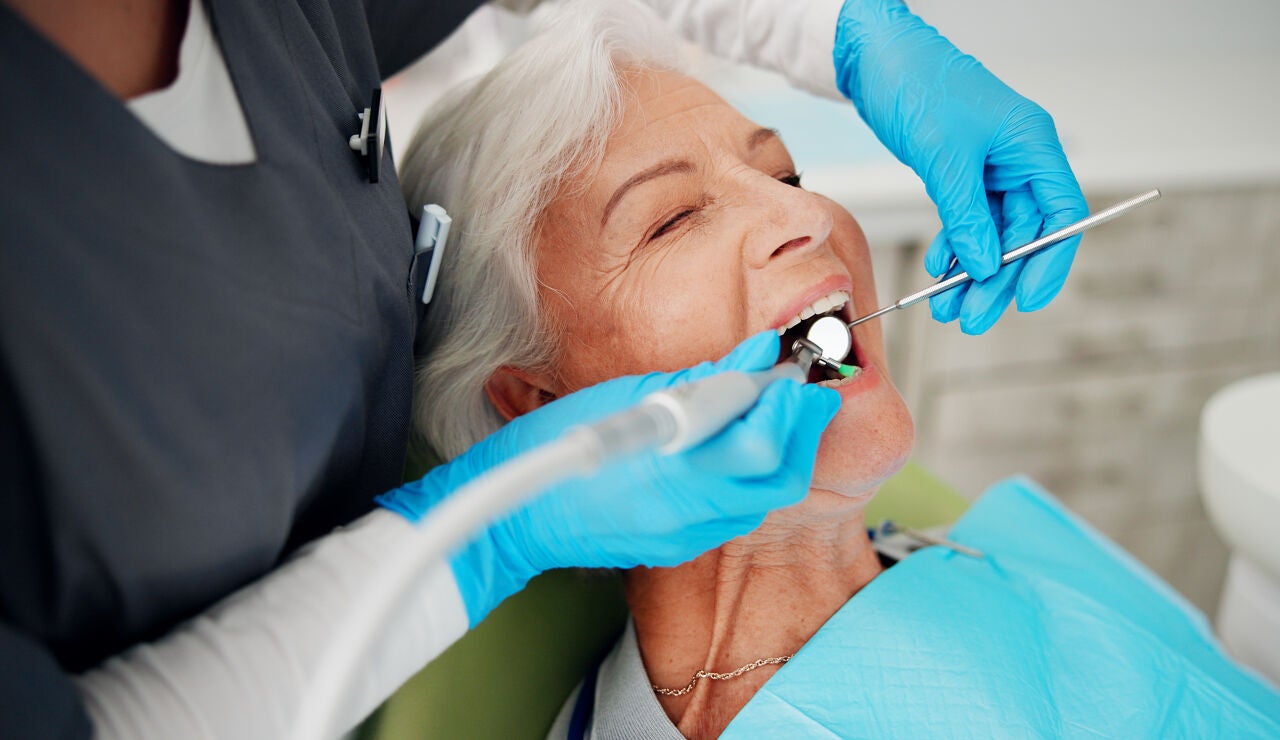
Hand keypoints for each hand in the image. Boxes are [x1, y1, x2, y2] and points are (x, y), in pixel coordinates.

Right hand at [378, 332, 839, 623]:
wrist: (516, 514)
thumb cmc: (554, 445)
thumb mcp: (626, 395)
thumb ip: (699, 380)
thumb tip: (753, 355)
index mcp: (670, 468)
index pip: (760, 445)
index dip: (784, 403)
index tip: (785, 371)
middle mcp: (686, 511)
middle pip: (781, 478)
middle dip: (800, 429)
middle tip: (800, 390)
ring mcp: (686, 535)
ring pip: (765, 498)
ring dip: (780, 452)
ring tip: (769, 411)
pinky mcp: (681, 547)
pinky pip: (736, 513)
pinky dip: (750, 477)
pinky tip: (733, 446)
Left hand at [833, 0, 1087, 333]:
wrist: (874, 58)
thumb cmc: (918, 84)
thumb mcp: (945, 157)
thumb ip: (968, 216)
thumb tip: (987, 266)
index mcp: (1032, 146)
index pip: (1062, 214)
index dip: (1050, 260)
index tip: (1028, 298)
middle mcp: (1018, 158)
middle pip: (1024, 233)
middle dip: (999, 278)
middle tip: (973, 316)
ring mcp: (989, 167)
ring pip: (992, 233)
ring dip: (971, 271)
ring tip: (948, 307)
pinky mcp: (959, 172)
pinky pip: (966, 221)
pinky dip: (953, 248)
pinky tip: (938, 270)